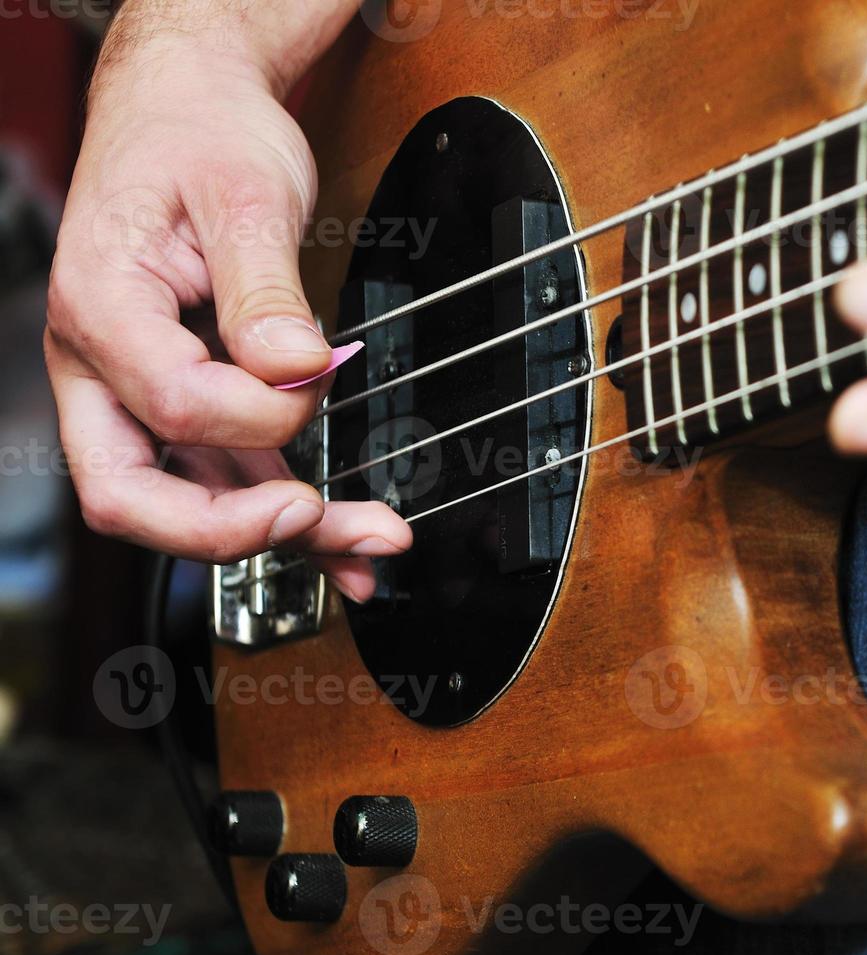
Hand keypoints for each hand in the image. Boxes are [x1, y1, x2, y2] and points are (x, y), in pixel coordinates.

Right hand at [45, 31, 406, 601]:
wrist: (185, 107)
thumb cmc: (199, 136)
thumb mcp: (244, 195)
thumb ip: (264, 291)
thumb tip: (297, 369)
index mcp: (101, 308)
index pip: (172, 403)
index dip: (258, 415)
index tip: (317, 382)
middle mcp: (103, 366)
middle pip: (133, 496)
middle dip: (229, 530)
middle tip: (315, 518)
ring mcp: (141, 393)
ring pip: (194, 499)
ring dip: (287, 534)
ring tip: (376, 545)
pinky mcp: (188, 402)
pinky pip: (230, 477)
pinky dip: (290, 513)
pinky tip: (349, 537)